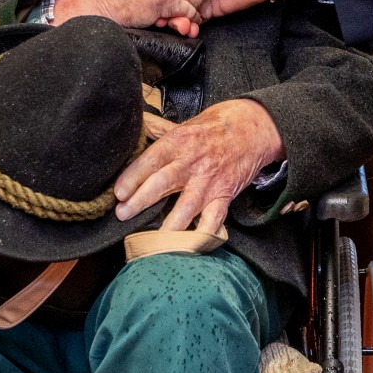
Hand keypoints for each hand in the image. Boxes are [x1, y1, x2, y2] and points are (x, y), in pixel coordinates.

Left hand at [113, 98, 284, 232]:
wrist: (253, 128)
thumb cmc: (215, 127)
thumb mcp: (185, 124)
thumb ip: (158, 130)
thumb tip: (134, 127)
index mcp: (180, 141)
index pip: (151, 160)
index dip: (133, 177)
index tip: (118, 192)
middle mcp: (193, 162)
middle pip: (163, 183)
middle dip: (141, 200)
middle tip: (123, 214)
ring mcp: (209, 182)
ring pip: (186, 207)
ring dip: (167, 225)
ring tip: (151, 239)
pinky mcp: (223, 196)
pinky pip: (213, 220)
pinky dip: (202, 236)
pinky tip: (189, 247)